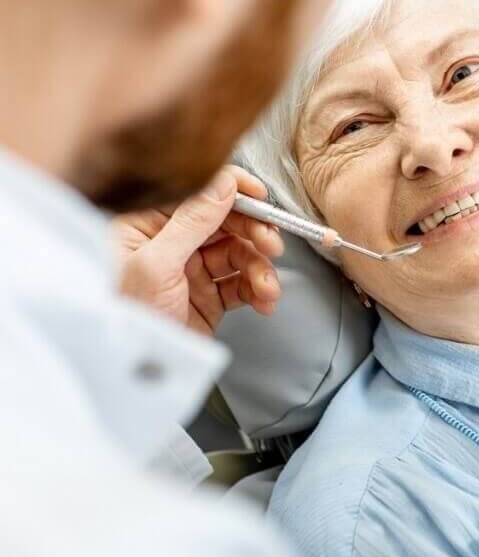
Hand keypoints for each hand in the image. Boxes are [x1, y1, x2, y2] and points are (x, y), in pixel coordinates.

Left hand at [114, 165, 284, 336]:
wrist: (134, 373)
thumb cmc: (127, 319)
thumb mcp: (157, 264)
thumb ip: (192, 221)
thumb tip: (223, 183)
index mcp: (146, 224)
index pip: (198, 193)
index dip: (233, 191)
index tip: (260, 197)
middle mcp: (170, 242)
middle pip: (226, 222)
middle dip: (254, 234)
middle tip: (272, 246)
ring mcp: (191, 269)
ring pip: (239, 253)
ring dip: (260, 269)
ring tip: (267, 288)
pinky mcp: (207, 296)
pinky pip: (241, 283)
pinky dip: (258, 290)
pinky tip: (264, 300)